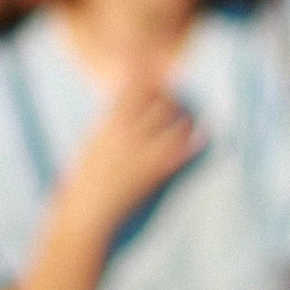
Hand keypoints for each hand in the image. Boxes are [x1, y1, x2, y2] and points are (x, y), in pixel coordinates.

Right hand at [66, 59, 201, 227]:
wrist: (88, 210)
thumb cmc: (86, 178)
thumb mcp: (93, 141)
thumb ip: (109, 121)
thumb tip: (122, 107)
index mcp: (110, 123)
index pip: (136, 88)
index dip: (149, 79)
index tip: (158, 79)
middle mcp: (128, 132)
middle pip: (160, 102)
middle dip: (170, 97)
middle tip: (176, 98)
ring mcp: (143, 152)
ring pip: (175, 123)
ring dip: (185, 116)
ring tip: (189, 115)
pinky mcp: (155, 172)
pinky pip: (182, 151)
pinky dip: (196, 141)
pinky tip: (204, 134)